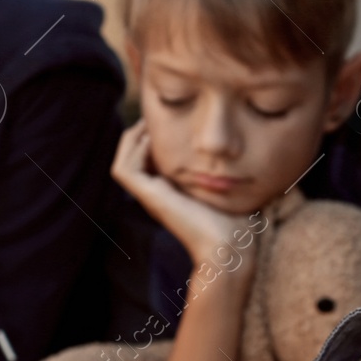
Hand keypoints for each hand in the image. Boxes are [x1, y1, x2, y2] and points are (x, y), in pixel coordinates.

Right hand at [112, 122, 254, 269]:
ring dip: (132, 139)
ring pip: (122, 162)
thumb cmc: (237, 221)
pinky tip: (154, 139)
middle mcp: (157, 193)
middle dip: (140, 132)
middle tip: (156, 115)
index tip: (171, 117)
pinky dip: (133, 150)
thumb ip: (224, 169)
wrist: (229, 246)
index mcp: (172, 191)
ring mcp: (151, 196)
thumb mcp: (228, 185)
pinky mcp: (150, 197)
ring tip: (149, 123)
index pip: (150, 159)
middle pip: (132, 158)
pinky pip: (124, 169)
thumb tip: (238, 149)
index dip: (153, 137)